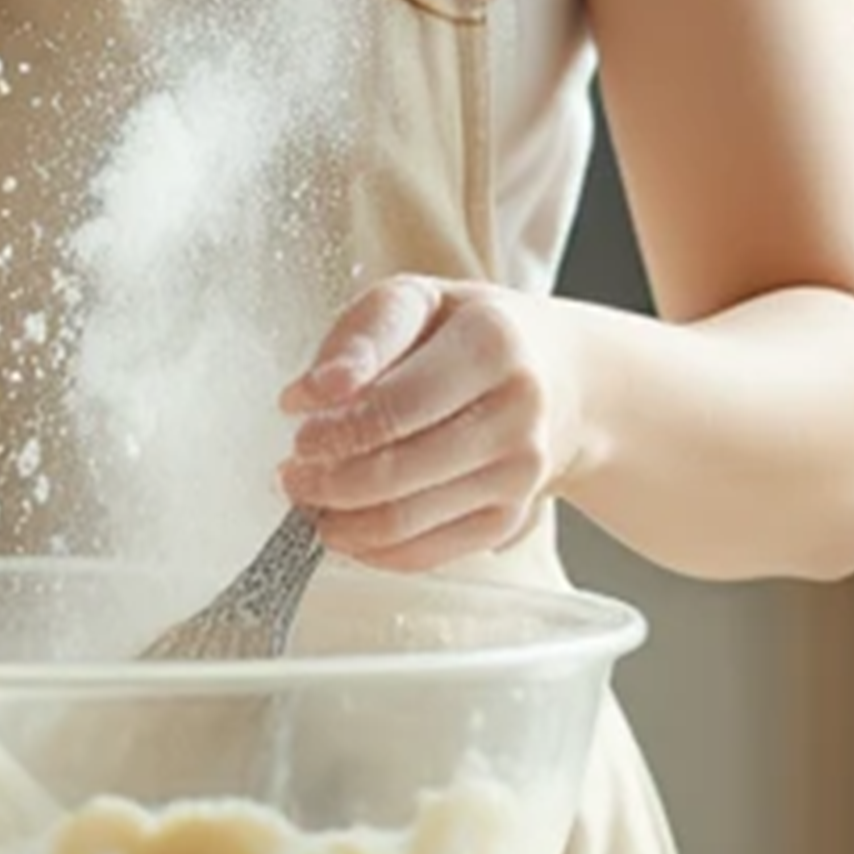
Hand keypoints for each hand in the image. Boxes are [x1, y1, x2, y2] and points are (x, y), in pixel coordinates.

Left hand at [277, 275, 590, 569]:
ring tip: (310, 502)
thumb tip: (306, 396)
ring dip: (342, 521)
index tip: (299, 437)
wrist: (562, 379)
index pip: (396, 405)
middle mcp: (516, 413)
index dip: (337, 431)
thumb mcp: (418, 300)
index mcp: (491, 344)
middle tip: (292, 476)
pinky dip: (374, 549)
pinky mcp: (510, 518)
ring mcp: (518, 473)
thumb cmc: (470, 332)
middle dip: (328, 482)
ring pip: (408, 519)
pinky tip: (346, 527)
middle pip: (398, 471)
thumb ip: (360, 337)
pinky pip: (428, 553)